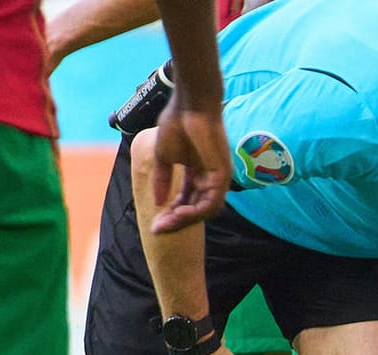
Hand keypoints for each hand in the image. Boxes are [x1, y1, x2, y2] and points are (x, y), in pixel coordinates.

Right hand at [150, 100, 231, 233]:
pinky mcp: (223, 175)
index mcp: (198, 174)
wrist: (190, 104)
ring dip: (185, 219)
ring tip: (166, 223)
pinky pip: (212, 202)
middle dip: (176, 220)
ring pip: (205, 210)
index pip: (186, 200)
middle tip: (158, 228)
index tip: (155, 224)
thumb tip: (156, 201)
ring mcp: (219, 178)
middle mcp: (211, 179)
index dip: (171, 213)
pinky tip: (178, 213)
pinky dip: (196, 211)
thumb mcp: (164, 157)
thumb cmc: (177, 123)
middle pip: (196, 209)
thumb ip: (162, 178)